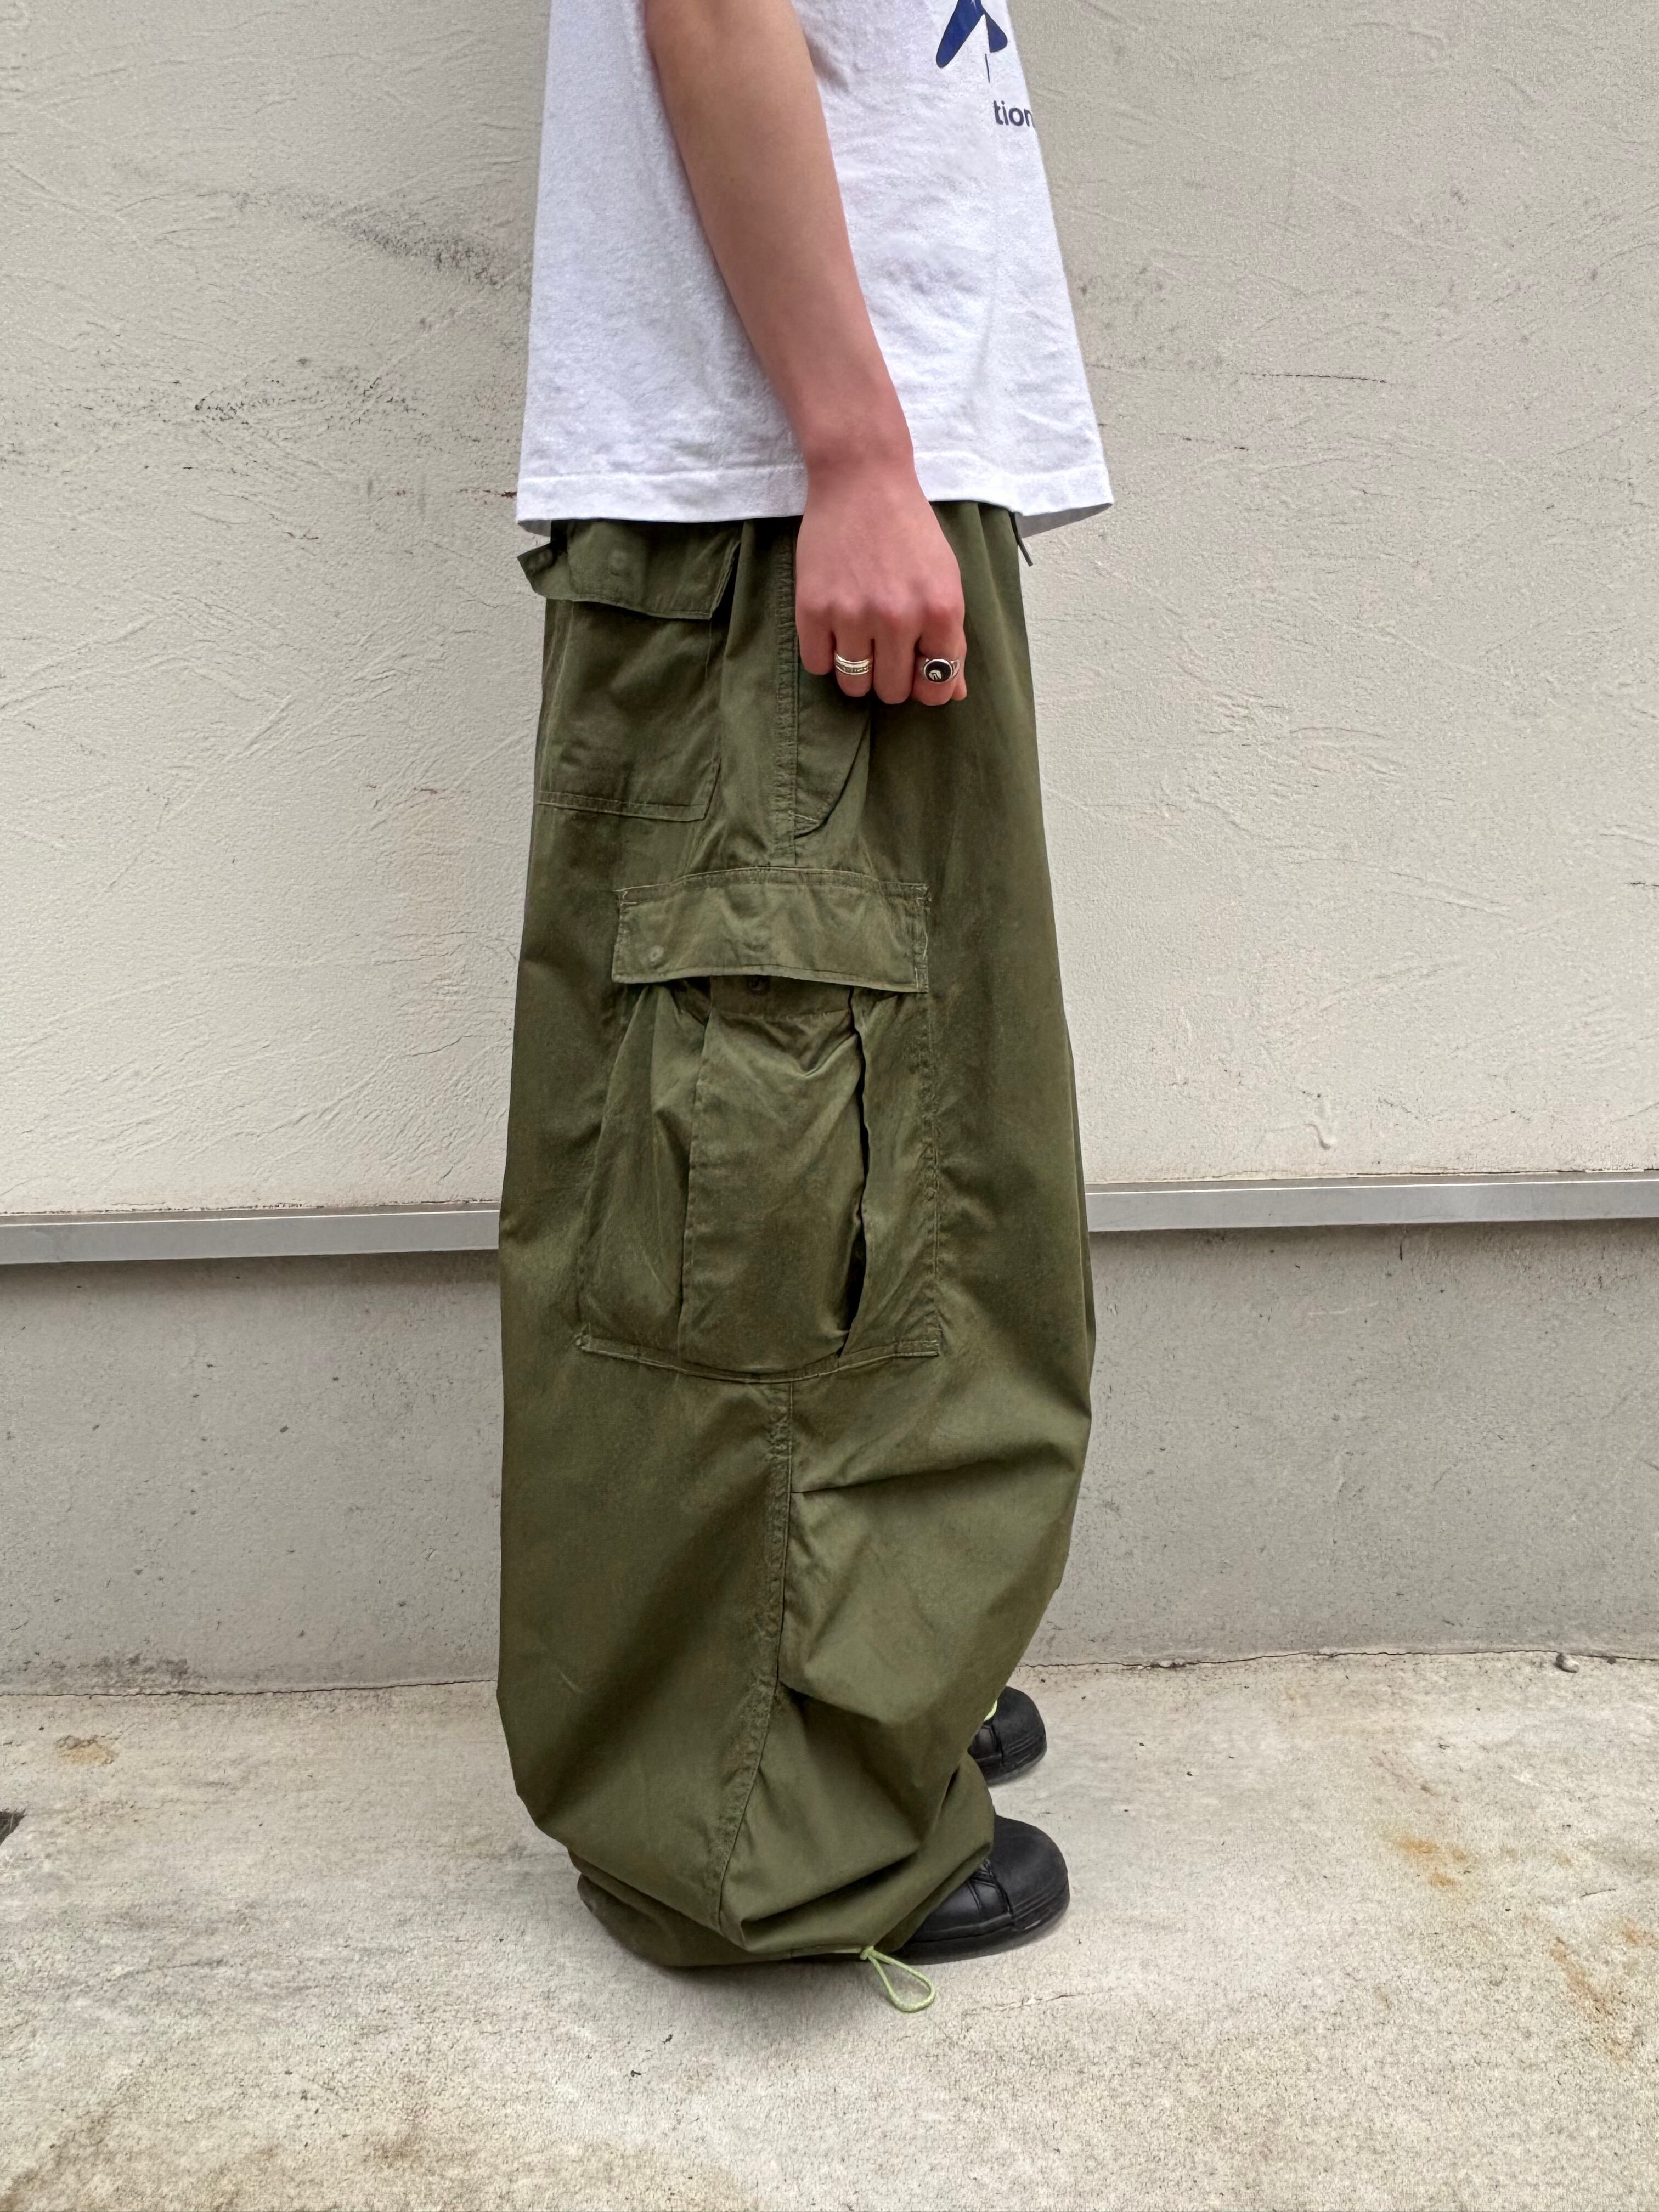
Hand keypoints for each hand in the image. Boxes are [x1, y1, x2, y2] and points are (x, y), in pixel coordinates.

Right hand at [794, 457, 968, 707]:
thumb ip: (950, 638)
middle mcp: (899, 617)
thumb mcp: (945, 579)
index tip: (915, 670)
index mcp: (941, 611)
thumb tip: (953, 693)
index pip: (937, 685)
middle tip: (884, 647)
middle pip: (892, 691)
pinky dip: (826, 656)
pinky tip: (834, 629)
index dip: (926, 685)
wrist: (860, 479)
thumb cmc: (908, 529)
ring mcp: (853, 614)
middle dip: (890, 677)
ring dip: (857, 671)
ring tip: (858, 639)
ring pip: (853, 685)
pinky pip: (817, 665)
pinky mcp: (813, 608)